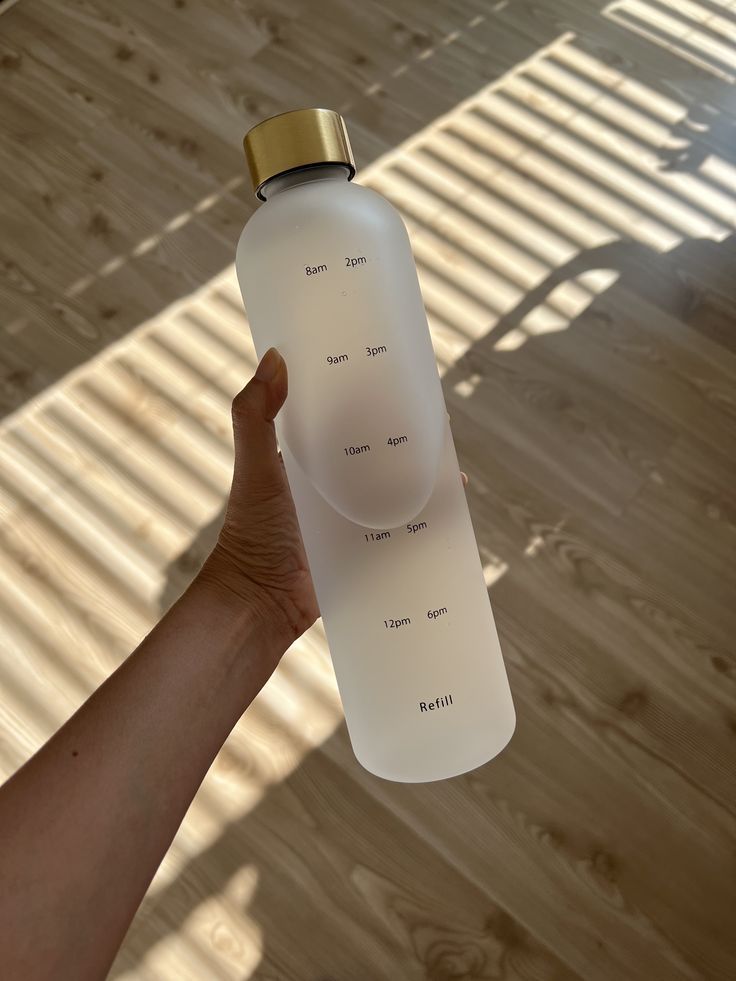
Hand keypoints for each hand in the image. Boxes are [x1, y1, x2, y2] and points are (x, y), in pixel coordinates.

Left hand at [199, 347, 468, 642]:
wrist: (260, 602)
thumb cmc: (252, 533)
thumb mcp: (255, 467)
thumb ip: (255, 415)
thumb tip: (275, 356)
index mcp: (307, 458)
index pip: (342, 419)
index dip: (367, 399)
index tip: (396, 377)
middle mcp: (332, 484)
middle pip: (376, 454)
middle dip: (405, 440)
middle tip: (438, 423)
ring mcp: (352, 518)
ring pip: (394, 492)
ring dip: (421, 481)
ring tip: (453, 466)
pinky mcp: (366, 549)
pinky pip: (400, 532)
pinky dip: (423, 523)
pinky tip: (450, 513)